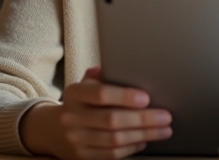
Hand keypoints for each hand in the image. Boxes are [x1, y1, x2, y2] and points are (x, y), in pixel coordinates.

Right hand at [58, 66, 172, 158]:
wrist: (53, 129)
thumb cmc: (81, 103)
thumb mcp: (86, 85)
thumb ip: (104, 76)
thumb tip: (129, 68)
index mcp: (74, 94)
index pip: (101, 94)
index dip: (125, 96)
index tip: (147, 98)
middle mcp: (72, 117)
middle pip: (112, 120)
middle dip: (144, 119)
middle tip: (165, 116)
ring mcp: (76, 139)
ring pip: (115, 140)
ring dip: (144, 135)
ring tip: (163, 130)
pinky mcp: (82, 157)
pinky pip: (112, 154)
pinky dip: (132, 147)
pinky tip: (144, 140)